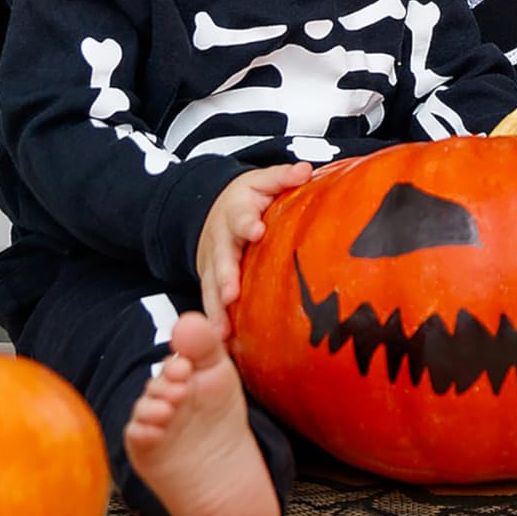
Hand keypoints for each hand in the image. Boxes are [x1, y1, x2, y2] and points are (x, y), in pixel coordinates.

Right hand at [197, 164, 312, 321]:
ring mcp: (212, 267)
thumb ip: (283, 177)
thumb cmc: (246, 199)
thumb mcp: (261, 181)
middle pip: (221, 260)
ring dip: (216, 310)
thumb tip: (306, 169)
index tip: (256, 230)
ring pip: (210, 289)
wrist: (211, 211)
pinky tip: (223, 346)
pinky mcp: (210, 286)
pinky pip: (211, 306)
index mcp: (236, 214)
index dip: (247, 224)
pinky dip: (215, 325)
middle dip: (224, 277)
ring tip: (222, 331)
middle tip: (230, 293)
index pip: (241, 218)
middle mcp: (220, 243)